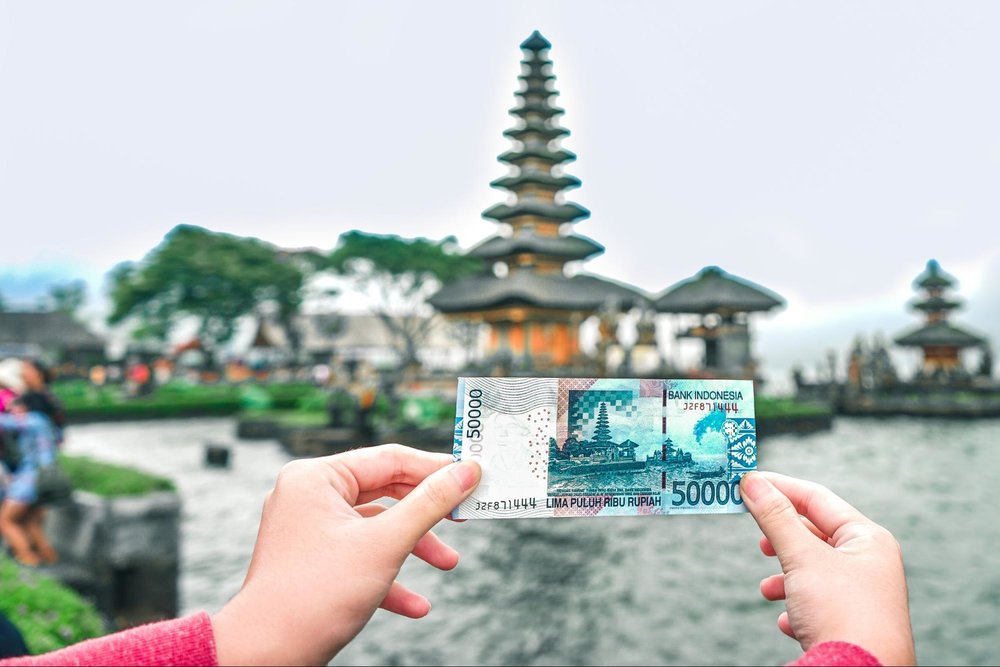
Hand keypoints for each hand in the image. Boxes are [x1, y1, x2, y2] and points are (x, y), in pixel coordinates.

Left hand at [211, 444, 480, 665]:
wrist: (265, 655)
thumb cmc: (313, 596)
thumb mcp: (385, 544)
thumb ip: (430, 504)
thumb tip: (465, 472)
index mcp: (317, 478)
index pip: (389, 459)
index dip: (434, 468)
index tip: (471, 476)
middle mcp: (309, 496)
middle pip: (384, 491)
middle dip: (426, 513)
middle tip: (464, 518)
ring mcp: (308, 529)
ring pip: (375, 527)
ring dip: (414, 546)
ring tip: (448, 563)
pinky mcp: (311, 560)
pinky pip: (358, 556)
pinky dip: (388, 575)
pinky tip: (415, 604)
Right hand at [740, 472, 914, 665]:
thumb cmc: (841, 612)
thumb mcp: (802, 558)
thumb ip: (775, 517)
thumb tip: (752, 482)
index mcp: (868, 539)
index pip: (818, 498)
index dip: (780, 487)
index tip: (747, 482)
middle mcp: (871, 564)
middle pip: (816, 535)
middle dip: (782, 539)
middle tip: (757, 541)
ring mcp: (864, 596)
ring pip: (814, 572)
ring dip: (785, 577)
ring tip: (767, 589)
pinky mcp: (854, 625)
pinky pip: (818, 605)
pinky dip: (797, 606)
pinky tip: (787, 619)